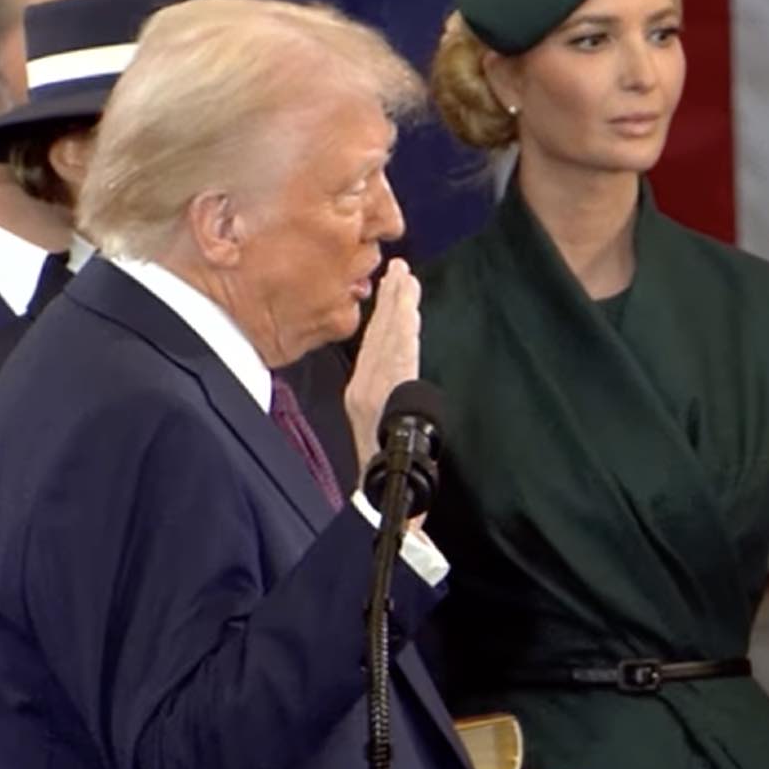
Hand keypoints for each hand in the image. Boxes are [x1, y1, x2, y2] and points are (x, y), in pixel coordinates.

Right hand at [345, 257, 419, 476]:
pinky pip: (394, 358)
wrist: (380, 499)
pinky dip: (400, 332)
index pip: (374, 346)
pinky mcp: (380, 397)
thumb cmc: (384, 473)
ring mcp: (370, 391)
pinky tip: (407, 313)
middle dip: (392, 301)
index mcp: (361, 394)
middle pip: (380, 337)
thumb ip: (386, 409)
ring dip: (397, 308)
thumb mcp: (381, 437)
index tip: (394, 287)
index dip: (385, 315)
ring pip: (387, 341)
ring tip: (406, 280)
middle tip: (402, 269)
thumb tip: (394, 393)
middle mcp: (363, 388)